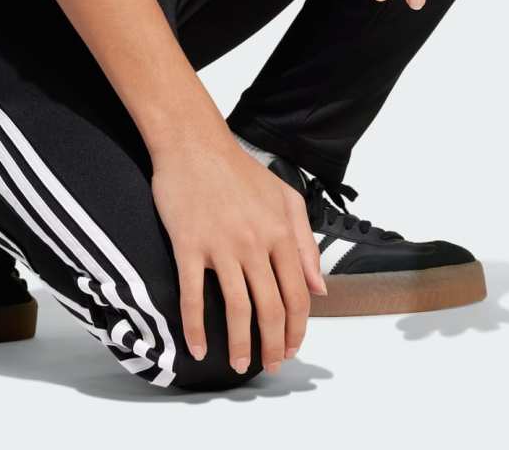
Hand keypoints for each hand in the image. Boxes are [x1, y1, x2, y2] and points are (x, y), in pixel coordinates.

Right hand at [150, 135, 324, 374]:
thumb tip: (319, 287)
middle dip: (273, 345)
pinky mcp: (189, 245)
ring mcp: (221, 246)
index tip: (292, 347)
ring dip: (240, 344)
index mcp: (280, 232)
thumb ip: (305, 242)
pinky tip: (198, 347)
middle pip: (270, 308)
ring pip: (237, 308)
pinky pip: (192, 295)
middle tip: (271, 365)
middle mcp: (255, 242)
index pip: (297, 293)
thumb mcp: (284, 197)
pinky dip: (196, 327)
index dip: (296, 328)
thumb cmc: (237, 169)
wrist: (193, 143)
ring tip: (240, 365)